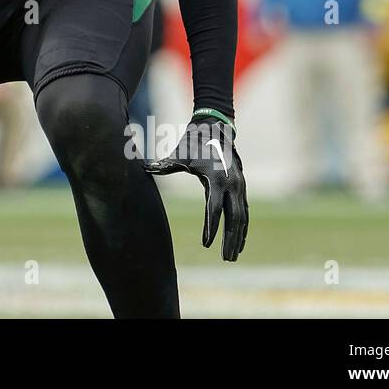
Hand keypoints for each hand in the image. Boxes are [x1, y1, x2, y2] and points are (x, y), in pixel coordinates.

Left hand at [145, 115, 248, 260]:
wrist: (214, 128)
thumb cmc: (192, 143)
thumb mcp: (179, 155)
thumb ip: (164, 166)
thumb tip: (144, 169)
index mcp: (215, 178)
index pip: (214, 209)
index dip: (211, 228)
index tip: (206, 245)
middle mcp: (231, 183)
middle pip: (233, 218)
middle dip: (230, 239)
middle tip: (225, 259)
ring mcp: (239, 186)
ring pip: (242, 217)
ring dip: (238, 237)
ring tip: (232, 256)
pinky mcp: (242, 187)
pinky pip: (245, 211)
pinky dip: (243, 227)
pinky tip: (240, 242)